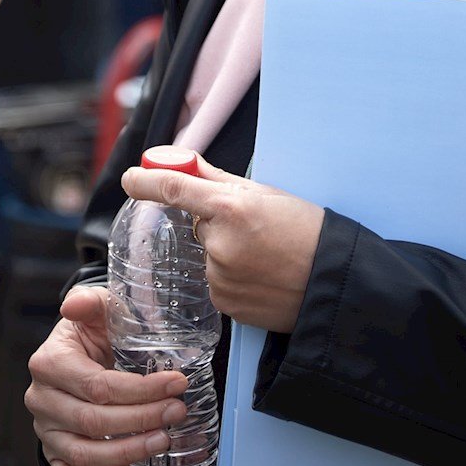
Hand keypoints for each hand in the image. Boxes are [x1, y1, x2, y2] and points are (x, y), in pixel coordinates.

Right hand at [25, 286, 187, 465]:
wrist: (81, 356)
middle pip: (93, 421)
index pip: (98, 386)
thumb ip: (91, 301)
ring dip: (127, 451)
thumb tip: (73, 305)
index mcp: (49, 362)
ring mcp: (46, 431)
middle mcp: (42, 399)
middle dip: (142, 420)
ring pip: (83, 454)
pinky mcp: (53, 455)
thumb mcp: (98, 310)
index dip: (141, 390)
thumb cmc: (94, 333)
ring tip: (162, 440)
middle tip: (177, 412)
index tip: (177, 384)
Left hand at [120, 154, 324, 333]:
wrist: (335, 284)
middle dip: (216, 223)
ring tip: (266, 256)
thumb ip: (217, 179)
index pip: (175, 189)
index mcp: (232, 209)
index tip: (130, 178)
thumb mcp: (267, 194)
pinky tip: (262, 276)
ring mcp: (221, 277)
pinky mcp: (225, 304)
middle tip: (256, 228)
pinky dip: (232, 277)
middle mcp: (221, 244)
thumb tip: (182, 161)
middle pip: (199, 226)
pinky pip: (216, 282)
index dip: (147, 181)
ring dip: (226, 252)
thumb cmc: (308, 232)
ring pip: (208, 256)